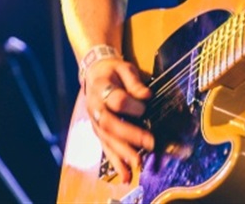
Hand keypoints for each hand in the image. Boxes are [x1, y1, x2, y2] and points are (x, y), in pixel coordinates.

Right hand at [84, 57, 153, 182]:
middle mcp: (95, 108)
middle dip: (130, 136)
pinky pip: (106, 150)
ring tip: (138, 164)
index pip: (115, 100)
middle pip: (110, 124)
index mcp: (101, 88)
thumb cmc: (113, 72)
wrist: (94, 75)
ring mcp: (95, 123)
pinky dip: (116, 164)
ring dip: (123, 154)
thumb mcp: (124, 68)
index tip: (145, 106)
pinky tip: (126, 176)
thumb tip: (147, 96)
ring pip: (107, 140)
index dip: (131, 104)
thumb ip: (135, 82)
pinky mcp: (98, 134)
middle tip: (150, 143)